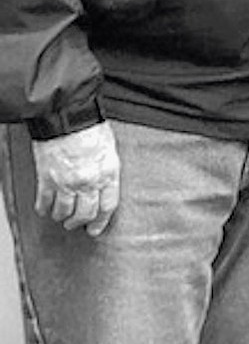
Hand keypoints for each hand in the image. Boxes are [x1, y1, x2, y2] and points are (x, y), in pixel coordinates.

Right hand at [32, 121, 120, 236]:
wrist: (65, 114)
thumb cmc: (89, 126)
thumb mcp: (109, 148)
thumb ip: (107, 169)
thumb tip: (104, 185)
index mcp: (108, 172)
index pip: (107, 206)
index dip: (101, 221)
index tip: (95, 229)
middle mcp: (89, 181)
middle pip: (85, 214)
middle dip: (79, 223)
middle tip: (75, 225)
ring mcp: (67, 182)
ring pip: (64, 212)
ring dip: (62, 217)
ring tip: (61, 217)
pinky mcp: (47, 179)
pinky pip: (45, 203)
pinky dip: (44, 209)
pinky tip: (44, 210)